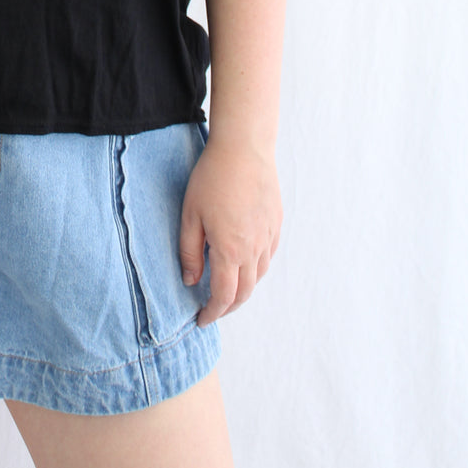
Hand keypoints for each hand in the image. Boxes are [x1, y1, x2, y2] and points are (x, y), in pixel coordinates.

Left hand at [179, 134, 281, 326]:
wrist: (244, 148)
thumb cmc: (212, 178)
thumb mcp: (190, 215)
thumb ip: (190, 252)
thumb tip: (191, 281)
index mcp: (231, 250)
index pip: (224, 296)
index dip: (212, 312)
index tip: (201, 319)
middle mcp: (255, 249)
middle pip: (245, 291)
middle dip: (228, 306)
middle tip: (213, 309)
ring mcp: (269, 236)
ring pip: (259, 275)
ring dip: (244, 288)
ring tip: (227, 287)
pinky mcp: (276, 222)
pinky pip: (268, 255)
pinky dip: (257, 267)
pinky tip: (245, 262)